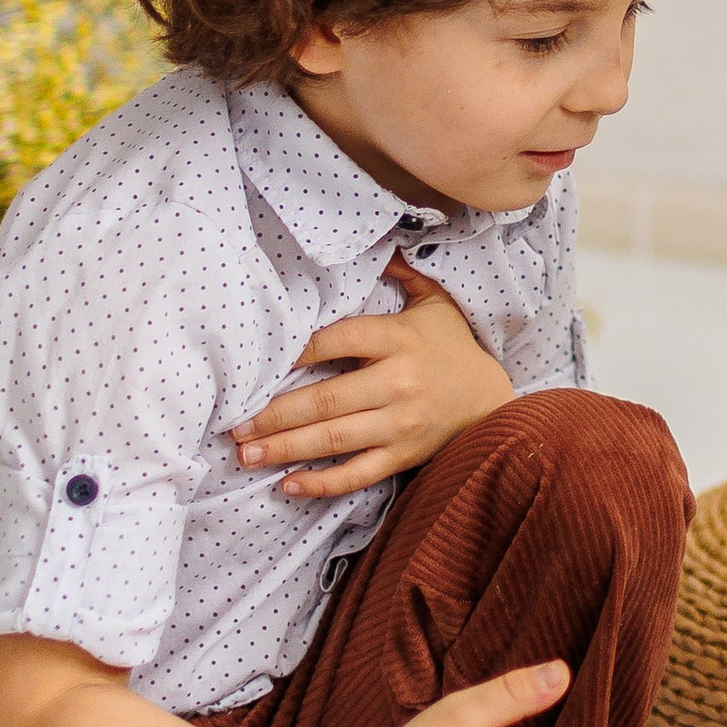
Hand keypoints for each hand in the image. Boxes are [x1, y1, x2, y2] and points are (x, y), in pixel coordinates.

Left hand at [233, 255, 515, 497]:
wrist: (491, 399)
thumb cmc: (453, 346)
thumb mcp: (435, 302)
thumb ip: (403, 273)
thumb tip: (372, 242)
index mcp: (400, 339)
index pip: (339, 340)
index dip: (298, 351)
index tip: (262, 362)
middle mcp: (398, 383)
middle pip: (326, 400)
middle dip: (274, 415)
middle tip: (234, 424)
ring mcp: (400, 424)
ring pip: (334, 439)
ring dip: (285, 448)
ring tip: (245, 454)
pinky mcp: (403, 455)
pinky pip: (358, 474)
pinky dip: (322, 483)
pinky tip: (288, 484)